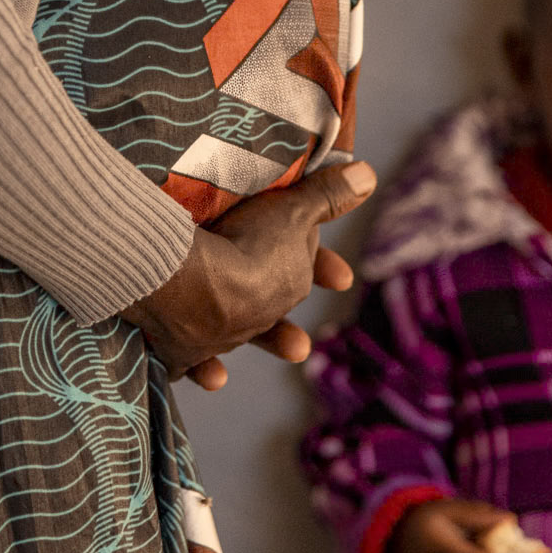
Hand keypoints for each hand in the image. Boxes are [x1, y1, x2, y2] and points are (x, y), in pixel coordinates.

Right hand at [124, 157, 375, 387]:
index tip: (344, 278)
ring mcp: (220, 337)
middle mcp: (257, 316)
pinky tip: (206, 376)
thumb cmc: (247, 244)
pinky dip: (197, 369)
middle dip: (283, 334)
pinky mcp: (182, 351)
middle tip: (299, 347)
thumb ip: (327, 195)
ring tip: (241, 368)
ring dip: (240, 353)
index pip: (306, 270)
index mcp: (285, 284)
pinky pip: (189, 363)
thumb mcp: (292, 209)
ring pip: (235, 343)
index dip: (323, 269)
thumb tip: (369, 176)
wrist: (195, 288)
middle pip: (271, 318)